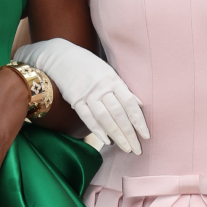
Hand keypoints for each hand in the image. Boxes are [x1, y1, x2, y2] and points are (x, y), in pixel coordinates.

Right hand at [12, 38, 148, 152]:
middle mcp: (102, 88)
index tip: (146, 135)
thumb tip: (140, 104)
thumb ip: (123, 89)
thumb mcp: (108, 72)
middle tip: (137, 149)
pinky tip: (106, 141)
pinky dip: (97, 130)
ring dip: (116, 135)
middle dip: (129, 134)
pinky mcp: (75, 99)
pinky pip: (87, 117)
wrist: (60, 56)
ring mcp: (88, 94)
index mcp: (113, 80)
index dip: (139, 121)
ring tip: (125, 148)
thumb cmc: (88, 65)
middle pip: (119, 114)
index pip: (130, 104)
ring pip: (105, 118)